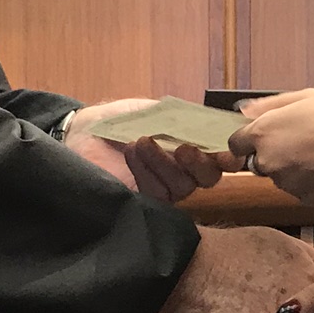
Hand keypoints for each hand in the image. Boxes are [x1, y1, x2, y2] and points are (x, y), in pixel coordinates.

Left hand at [61, 99, 224, 201]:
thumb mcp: (156, 111)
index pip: (222, 156)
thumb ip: (184, 118)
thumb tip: (210, 122)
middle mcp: (186, 172)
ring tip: (143, 141)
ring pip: (183, 186)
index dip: (228, 153)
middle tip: (184, 147)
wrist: (85, 131)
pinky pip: (157, 194)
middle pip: (209, 177)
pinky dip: (147, 172)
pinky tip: (133, 152)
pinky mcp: (145, 201)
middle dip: (201, 162)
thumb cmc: (123, 119)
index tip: (223, 145)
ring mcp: (166, 188)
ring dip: (165, 163)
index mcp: (195, 148)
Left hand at [227, 89, 313, 202]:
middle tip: (301, 141)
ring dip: (291, 167)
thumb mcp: (305, 97)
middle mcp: (268, 160)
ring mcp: (285, 182)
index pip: (236, 144)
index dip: (250, 140)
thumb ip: (269, 105)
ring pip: (280, 176)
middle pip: (258, 162)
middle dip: (273, 154)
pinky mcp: (303, 197)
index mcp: (264, 132)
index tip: (266, 135)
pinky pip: (298, 189)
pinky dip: (308, 181)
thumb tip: (246, 110)